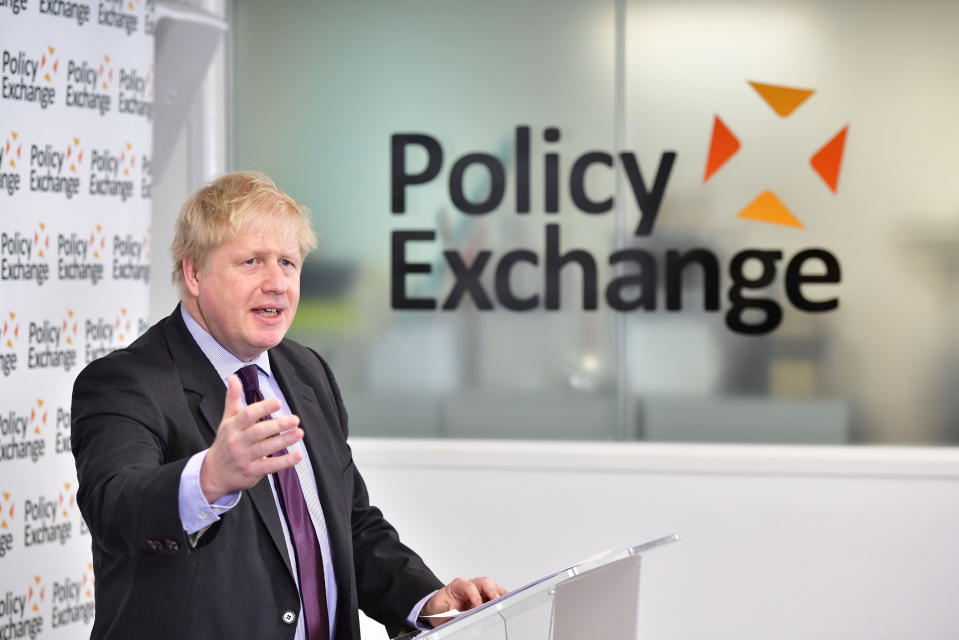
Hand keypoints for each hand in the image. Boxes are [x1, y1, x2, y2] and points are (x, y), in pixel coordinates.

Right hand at [200, 374, 303, 501]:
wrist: (214, 473)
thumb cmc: (225, 441)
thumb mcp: (226, 419)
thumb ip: (233, 398)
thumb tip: (233, 377)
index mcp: (232, 426)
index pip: (247, 415)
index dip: (263, 408)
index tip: (278, 402)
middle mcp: (237, 442)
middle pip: (258, 432)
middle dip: (278, 425)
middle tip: (295, 419)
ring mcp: (244, 458)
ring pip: (266, 448)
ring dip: (284, 441)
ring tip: (299, 433)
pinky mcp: (252, 471)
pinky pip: (270, 466)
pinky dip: (285, 461)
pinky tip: (298, 455)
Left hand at [421, 577, 507, 626]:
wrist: (438, 608)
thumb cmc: (440, 608)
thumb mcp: (442, 613)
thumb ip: (453, 615)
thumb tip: (463, 619)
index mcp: (458, 586)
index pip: (468, 586)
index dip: (474, 595)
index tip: (478, 605)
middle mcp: (470, 584)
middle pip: (484, 582)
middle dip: (492, 591)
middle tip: (496, 601)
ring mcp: (479, 589)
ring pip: (492, 586)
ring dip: (500, 594)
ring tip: (506, 603)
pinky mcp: (484, 596)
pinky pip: (496, 593)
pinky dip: (501, 598)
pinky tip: (506, 604)